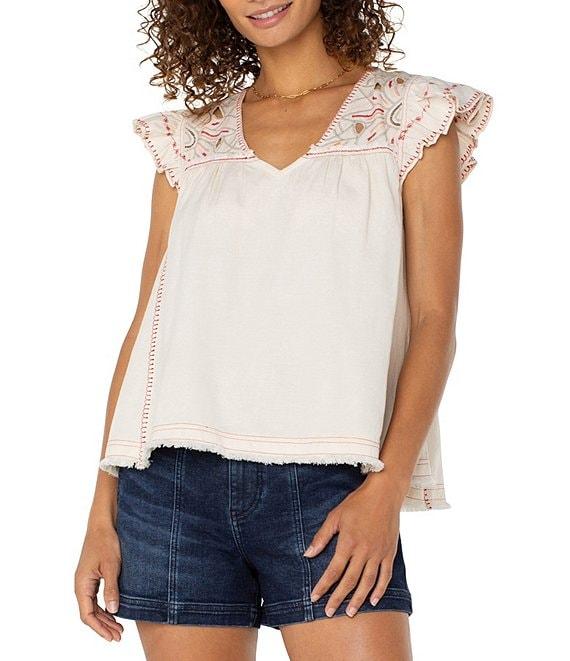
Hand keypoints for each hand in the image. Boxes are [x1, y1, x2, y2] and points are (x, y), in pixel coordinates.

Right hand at [74, 523, 123, 641]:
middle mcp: (81, 585)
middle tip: (118, 635)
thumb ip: (111, 589)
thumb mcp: (112, 566)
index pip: (87, 615)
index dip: (99, 628)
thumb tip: (113, 611)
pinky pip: (95, 597)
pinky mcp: (92, 576)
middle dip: (103, 626)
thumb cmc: (106, 542)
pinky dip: (104, 607)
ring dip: (104, 617)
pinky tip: (114, 611)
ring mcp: (86, 581)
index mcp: (82, 585)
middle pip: (89, 613)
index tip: (112, 636)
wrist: (102, 524)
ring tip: (118, 628)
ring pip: (92, 606)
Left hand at [303, 472, 403, 617]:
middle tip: (329, 612)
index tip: (314, 597)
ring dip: (358, 599)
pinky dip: (380, 590)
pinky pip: (386, 575)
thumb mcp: (335, 516)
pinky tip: (373, 601)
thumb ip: (322, 536)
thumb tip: (308, 554)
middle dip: (338, 598)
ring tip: (350, 612)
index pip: (333, 570)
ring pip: (368, 582)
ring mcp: (378, 552)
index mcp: (348, 542)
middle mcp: (364, 550)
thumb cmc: (357, 503)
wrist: (384, 494)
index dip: (323, 586)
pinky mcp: (390, 552)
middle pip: (349, 580)